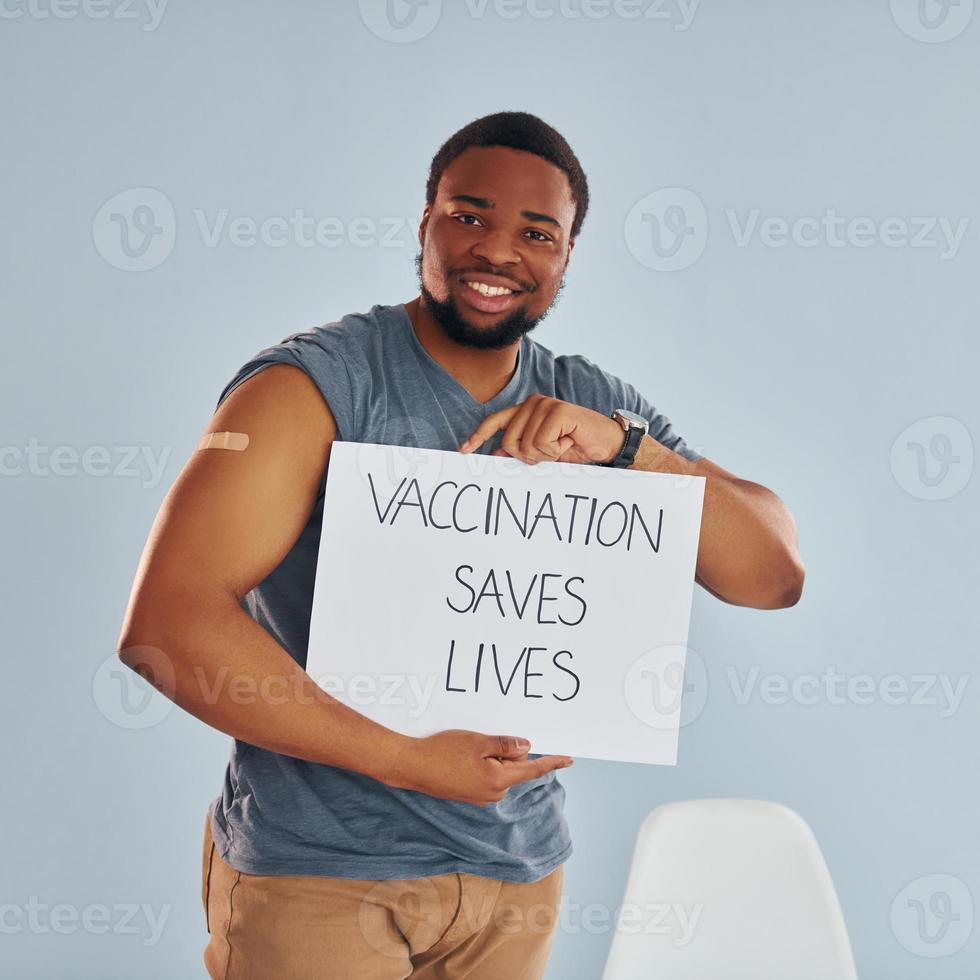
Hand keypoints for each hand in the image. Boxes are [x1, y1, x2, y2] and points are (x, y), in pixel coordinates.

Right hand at [384, 729, 573, 805]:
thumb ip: (505, 745)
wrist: (411, 766)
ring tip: (466, 748)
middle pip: (513, 766)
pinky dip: (481, 763)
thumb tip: (527, 747)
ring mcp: (479, 796)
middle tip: (480, 740)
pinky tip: (462, 756)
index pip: (532, 770)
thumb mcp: (478, 741)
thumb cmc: (442, 751)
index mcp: (498, 780)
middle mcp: (492, 794)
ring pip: (498, 770)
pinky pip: (485, 775)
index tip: (569, 759)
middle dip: (505, 751)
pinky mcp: (468, 794)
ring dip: (491, 757)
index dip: (552, 762)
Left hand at [459, 394, 624, 464]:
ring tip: (562, 446)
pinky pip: (542, 443)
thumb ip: (520, 450)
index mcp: (525, 411)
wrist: (607, 444)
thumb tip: (495, 455)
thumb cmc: (575, 447)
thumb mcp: (543, 452)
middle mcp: (532, 403)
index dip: (478, 436)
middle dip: (527, 457)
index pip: (495, 422)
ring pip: (525, 445)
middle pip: (509, 442)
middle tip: (551, 452)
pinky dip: (556, 451)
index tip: (465, 451)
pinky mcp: (557, 410)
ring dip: (545, 456)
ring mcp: (545, 404)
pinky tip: (569, 441)